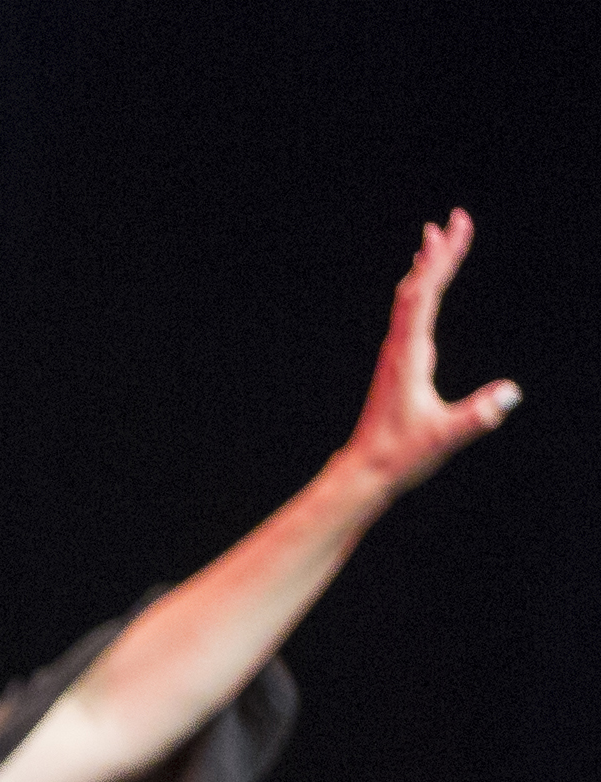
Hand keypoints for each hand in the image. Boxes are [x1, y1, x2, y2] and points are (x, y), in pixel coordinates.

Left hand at [342, 208, 519, 497]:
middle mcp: (399, 347)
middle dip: (439, 252)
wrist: (365, 470)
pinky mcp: (397, 364)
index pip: (424, 295)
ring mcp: (396, 354)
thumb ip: (477, 416)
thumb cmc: (402, 455)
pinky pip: (408, 316)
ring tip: (436, 238)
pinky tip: (423, 287)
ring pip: (409, 299)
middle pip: (416, 287)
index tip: (455, 228)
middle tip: (455, 218)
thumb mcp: (445, 436)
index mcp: (409, 355)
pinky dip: (419, 292)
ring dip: (426, 267)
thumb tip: (510, 393)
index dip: (442, 259)